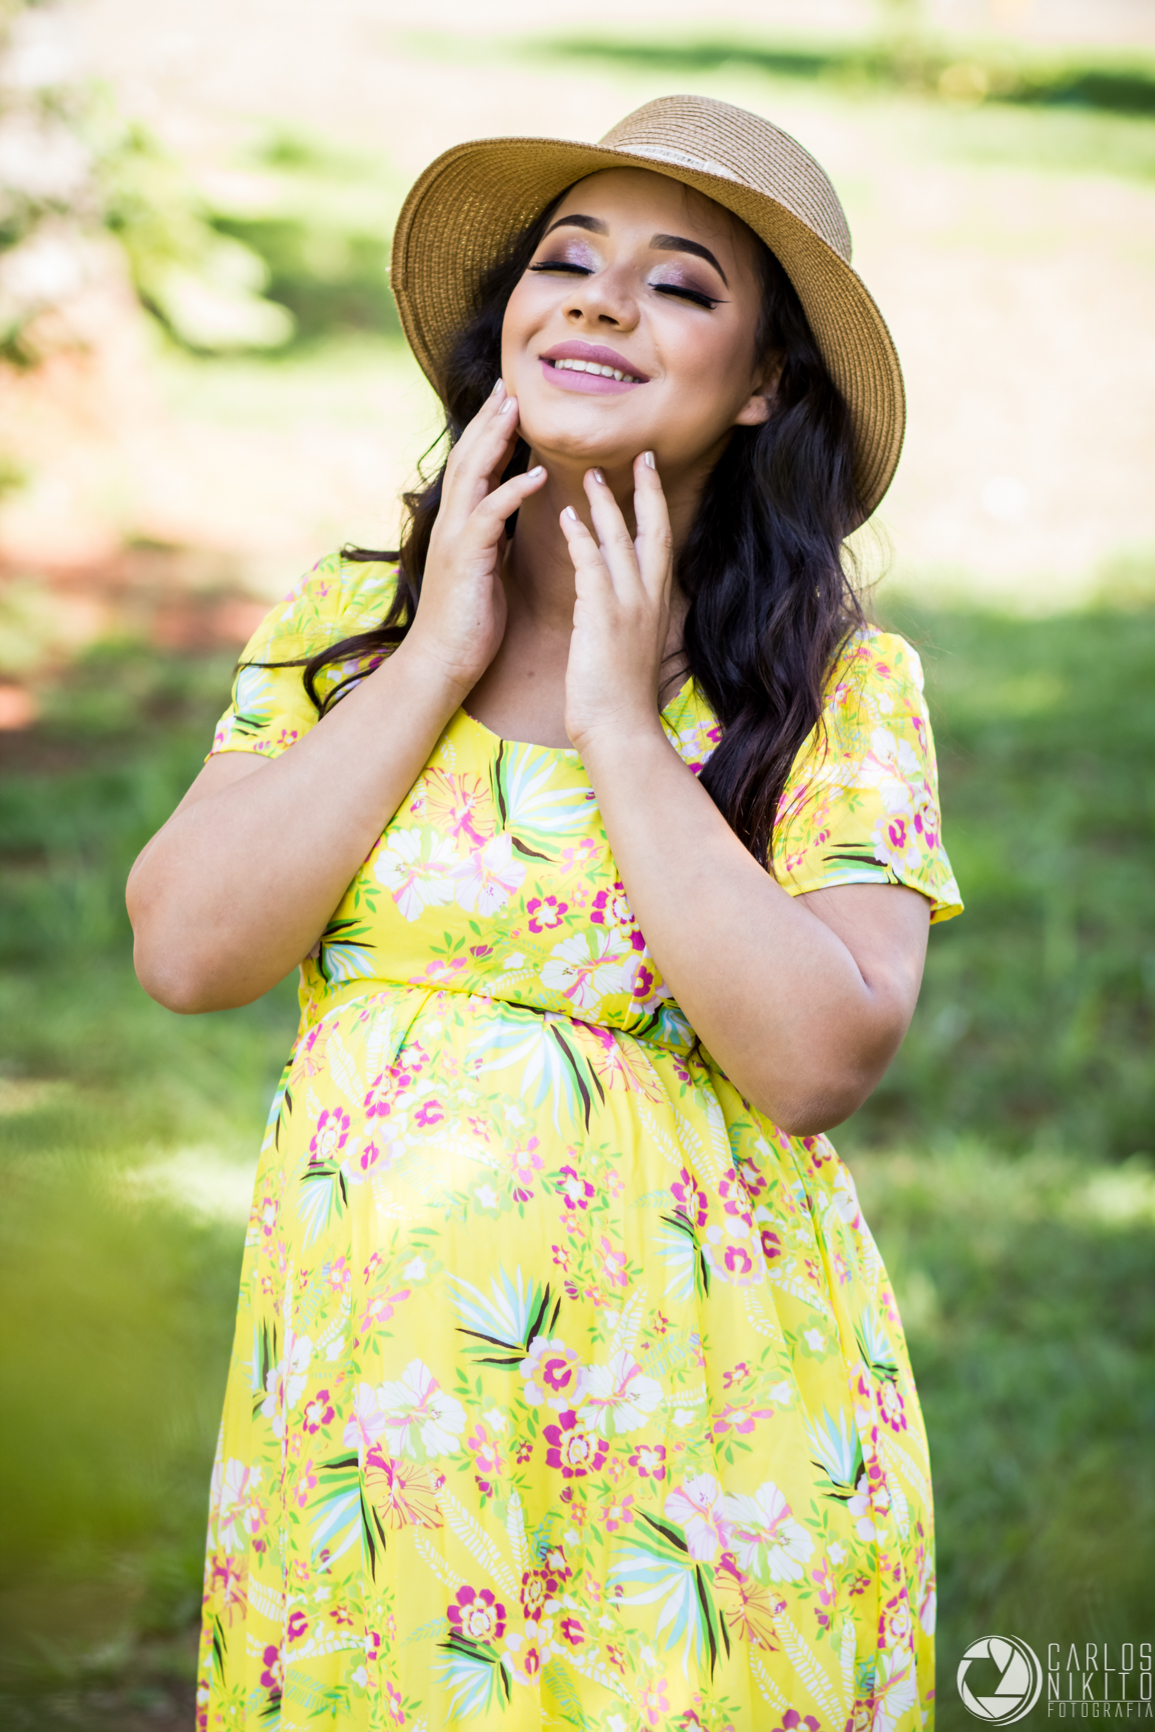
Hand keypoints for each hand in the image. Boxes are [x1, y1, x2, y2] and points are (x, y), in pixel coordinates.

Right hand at [403, 381, 546, 694]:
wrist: (444, 662)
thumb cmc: (470, 622)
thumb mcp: (486, 570)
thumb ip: (493, 539)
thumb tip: (511, 521)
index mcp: (460, 525)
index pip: (473, 466)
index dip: (489, 432)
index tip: (508, 401)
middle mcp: (452, 523)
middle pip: (468, 457)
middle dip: (489, 420)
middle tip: (509, 384)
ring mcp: (455, 538)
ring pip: (473, 475)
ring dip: (496, 440)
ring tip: (517, 409)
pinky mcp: (465, 559)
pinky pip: (491, 516)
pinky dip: (512, 491)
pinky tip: (537, 474)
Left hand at [560, 453, 674, 752]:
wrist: (620, 731)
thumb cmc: (620, 698)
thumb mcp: (632, 648)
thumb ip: (631, 617)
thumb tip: (619, 601)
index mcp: (657, 606)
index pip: (662, 544)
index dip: (656, 506)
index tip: (649, 474)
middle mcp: (650, 600)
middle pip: (654, 531)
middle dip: (646, 490)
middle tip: (638, 454)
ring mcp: (629, 607)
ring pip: (622, 540)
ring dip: (607, 504)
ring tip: (592, 473)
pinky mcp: (603, 618)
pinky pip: (592, 566)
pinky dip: (582, 538)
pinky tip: (568, 516)